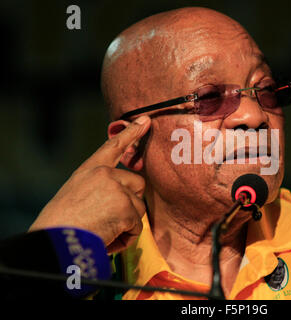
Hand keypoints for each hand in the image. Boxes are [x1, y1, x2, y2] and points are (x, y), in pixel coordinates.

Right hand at [29, 116, 150, 253]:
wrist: (55, 241)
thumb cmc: (61, 224)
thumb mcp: (75, 194)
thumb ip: (99, 187)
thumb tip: (122, 196)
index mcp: (89, 170)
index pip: (114, 147)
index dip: (131, 133)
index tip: (145, 121)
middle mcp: (105, 174)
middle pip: (137, 184)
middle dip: (131, 202)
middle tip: (111, 218)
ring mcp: (117, 188)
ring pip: (138, 207)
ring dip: (126, 223)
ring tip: (103, 231)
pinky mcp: (126, 206)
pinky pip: (137, 226)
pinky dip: (126, 237)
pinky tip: (108, 239)